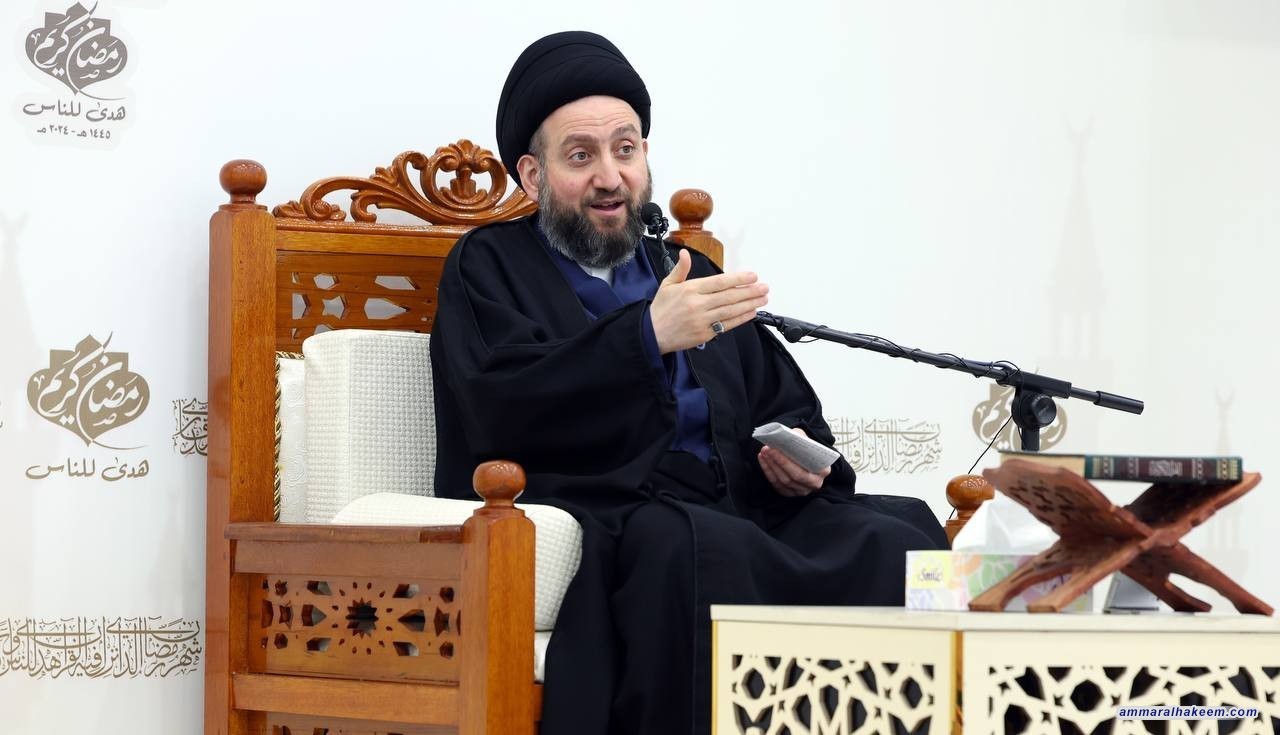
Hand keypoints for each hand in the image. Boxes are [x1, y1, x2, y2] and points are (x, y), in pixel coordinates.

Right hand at [650, 249, 768, 353]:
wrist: (651, 334)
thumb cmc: (660, 309)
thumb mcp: (667, 285)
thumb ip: (680, 269)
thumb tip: (684, 253)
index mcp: (690, 289)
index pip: (719, 282)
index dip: (738, 279)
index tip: (753, 276)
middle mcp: (698, 304)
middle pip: (729, 296)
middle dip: (750, 291)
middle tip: (764, 287)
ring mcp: (702, 320)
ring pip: (731, 310)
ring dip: (749, 304)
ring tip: (763, 298)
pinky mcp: (704, 334)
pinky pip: (726, 325)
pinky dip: (740, 319)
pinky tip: (751, 312)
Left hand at [759, 428, 830, 496]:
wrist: (806, 455)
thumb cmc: (807, 447)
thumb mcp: (806, 439)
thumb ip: (798, 437)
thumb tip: (783, 436)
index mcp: (823, 470)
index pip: (804, 471)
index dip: (787, 461)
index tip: (776, 448)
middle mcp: (815, 483)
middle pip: (793, 477)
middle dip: (778, 462)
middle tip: (767, 449)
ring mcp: (802, 491)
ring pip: (783, 481)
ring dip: (771, 466)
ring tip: (764, 452)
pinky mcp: (791, 493)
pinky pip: (777, 485)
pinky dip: (768, 471)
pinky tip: (763, 459)